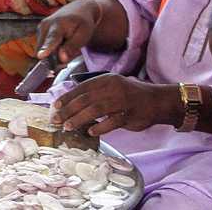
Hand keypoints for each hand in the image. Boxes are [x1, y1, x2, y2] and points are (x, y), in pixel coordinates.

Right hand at [36, 0, 100, 64]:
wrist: (76, 10)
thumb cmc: (82, 23)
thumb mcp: (84, 35)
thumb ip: (72, 47)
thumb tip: (61, 59)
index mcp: (59, 24)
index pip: (52, 38)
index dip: (46, 48)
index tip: (41, 56)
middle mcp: (45, 25)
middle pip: (46, 51)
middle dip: (56, 58)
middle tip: (71, 51)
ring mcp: (40, 29)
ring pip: (44, 52)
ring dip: (55, 54)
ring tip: (67, 43)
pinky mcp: (39, 33)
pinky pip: (43, 49)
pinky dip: (52, 50)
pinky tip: (61, 43)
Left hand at [51, 74, 179, 135]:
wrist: (156, 101)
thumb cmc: (130, 95)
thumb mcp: (113, 86)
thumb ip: (95, 92)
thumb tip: (71, 102)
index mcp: (107, 79)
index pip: (82, 87)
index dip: (67, 97)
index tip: (55, 106)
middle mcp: (113, 88)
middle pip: (86, 99)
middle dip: (68, 110)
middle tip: (57, 119)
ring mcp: (122, 101)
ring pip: (96, 109)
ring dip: (79, 118)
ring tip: (68, 127)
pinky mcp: (129, 115)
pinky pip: (111, 122)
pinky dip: (99, 127)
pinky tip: (90, 131)